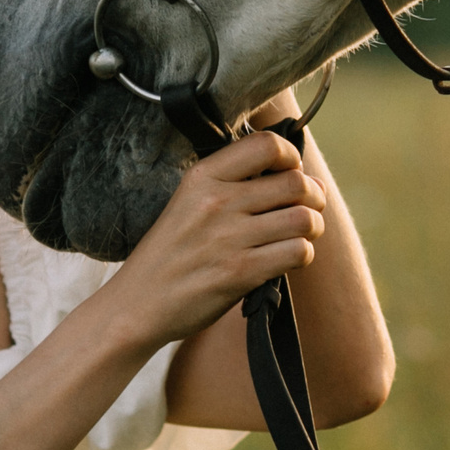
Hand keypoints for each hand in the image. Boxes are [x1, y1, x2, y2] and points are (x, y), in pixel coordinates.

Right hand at [103, 129, 326, 349]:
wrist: (136, 305)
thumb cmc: (170, 255)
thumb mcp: (187, 203)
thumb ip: (233, 185)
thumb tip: (303, 176)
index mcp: (202, 177)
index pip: (265, 145)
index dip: (290, 156)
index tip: (290, 172)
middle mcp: (217, 202)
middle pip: (295, 182)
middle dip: (313, 195)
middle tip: (308, 207)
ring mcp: (229, 238)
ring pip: (304, 218)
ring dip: (313, 227)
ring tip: (303, 234)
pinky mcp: (240, 273)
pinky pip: (297, 252)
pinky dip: (303, 254)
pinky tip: (289, 258)